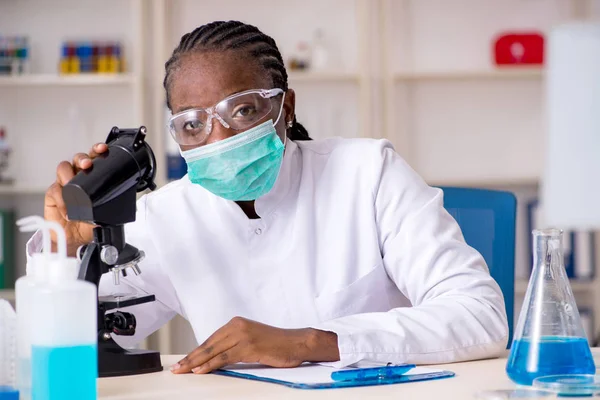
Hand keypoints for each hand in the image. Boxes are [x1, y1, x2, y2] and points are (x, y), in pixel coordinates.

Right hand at [44, 143, 108, 255]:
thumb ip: (114, 202)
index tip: (103, 149)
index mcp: (92, 176)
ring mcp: (64, 184)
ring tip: (73, 184)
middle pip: (78, 159)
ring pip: (64, 169)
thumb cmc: (91, 222)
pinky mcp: (53, 194)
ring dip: (68, 174)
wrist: (77, 238)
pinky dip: (62, 199)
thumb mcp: (107, 211)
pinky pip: (55, 190)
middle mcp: (78, 176)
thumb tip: (125, 197)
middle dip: (83, 158)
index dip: (97, 150)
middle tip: (87, 165)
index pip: (94, 158)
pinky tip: (68, 208)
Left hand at [170, 317, 339, 373]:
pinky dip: (211, 364)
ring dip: (197, 362)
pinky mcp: (249, 346)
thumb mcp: (251, 340)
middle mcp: (238, 326)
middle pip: (209, 344)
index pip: (211, 339)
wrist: (296, 343)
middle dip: (191, 357)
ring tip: (184, 371)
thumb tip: (214, 358)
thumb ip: (233, 345)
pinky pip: (225, 357)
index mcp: (236, 323)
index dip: (195, 351)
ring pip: (214, 351)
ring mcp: (244, 335)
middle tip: (177, 368)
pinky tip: (201, 370)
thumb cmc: (276, 344)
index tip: (184, 361)